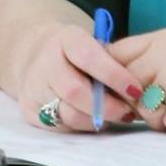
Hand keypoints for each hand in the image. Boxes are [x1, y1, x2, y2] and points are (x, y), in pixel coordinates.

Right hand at [0, 3, 143, 131]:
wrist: (37, 55)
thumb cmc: (78, 54)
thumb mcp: (93, 46)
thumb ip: (111, 63)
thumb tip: (136, 90)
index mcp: (64, 38)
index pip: (87, 56)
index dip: (114, 75)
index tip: (136, 89)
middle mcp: (44, 61)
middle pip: (74, 91)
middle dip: (106, 106)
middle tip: (127, 112)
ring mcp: (32, 86)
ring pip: (68, 114)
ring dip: (96, 120)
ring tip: (113, 116)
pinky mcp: (29, 109)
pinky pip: (60, 126)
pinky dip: (81, 126)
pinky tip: (92, 118)